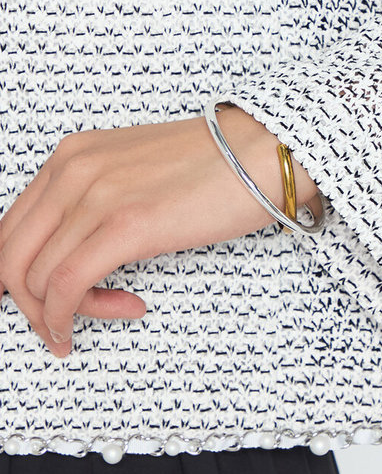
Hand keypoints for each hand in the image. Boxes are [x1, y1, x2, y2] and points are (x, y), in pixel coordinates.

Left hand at [0, 106, 321, 358]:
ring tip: (101, 317)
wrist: (264, 149)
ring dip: (59, 314)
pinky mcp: (124, 224)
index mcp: (72, 156)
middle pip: (9, 255)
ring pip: (34, 278)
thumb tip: (80, 250)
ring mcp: (95, 195)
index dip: (17, 276)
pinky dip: (70, 316)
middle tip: (58, 324)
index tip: (42, 299)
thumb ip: (98, 200)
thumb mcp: (136, 172)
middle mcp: (73, 170)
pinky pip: (66, 286)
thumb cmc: (217, 163)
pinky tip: (104, 319)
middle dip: (27, 304)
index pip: (11, 228)